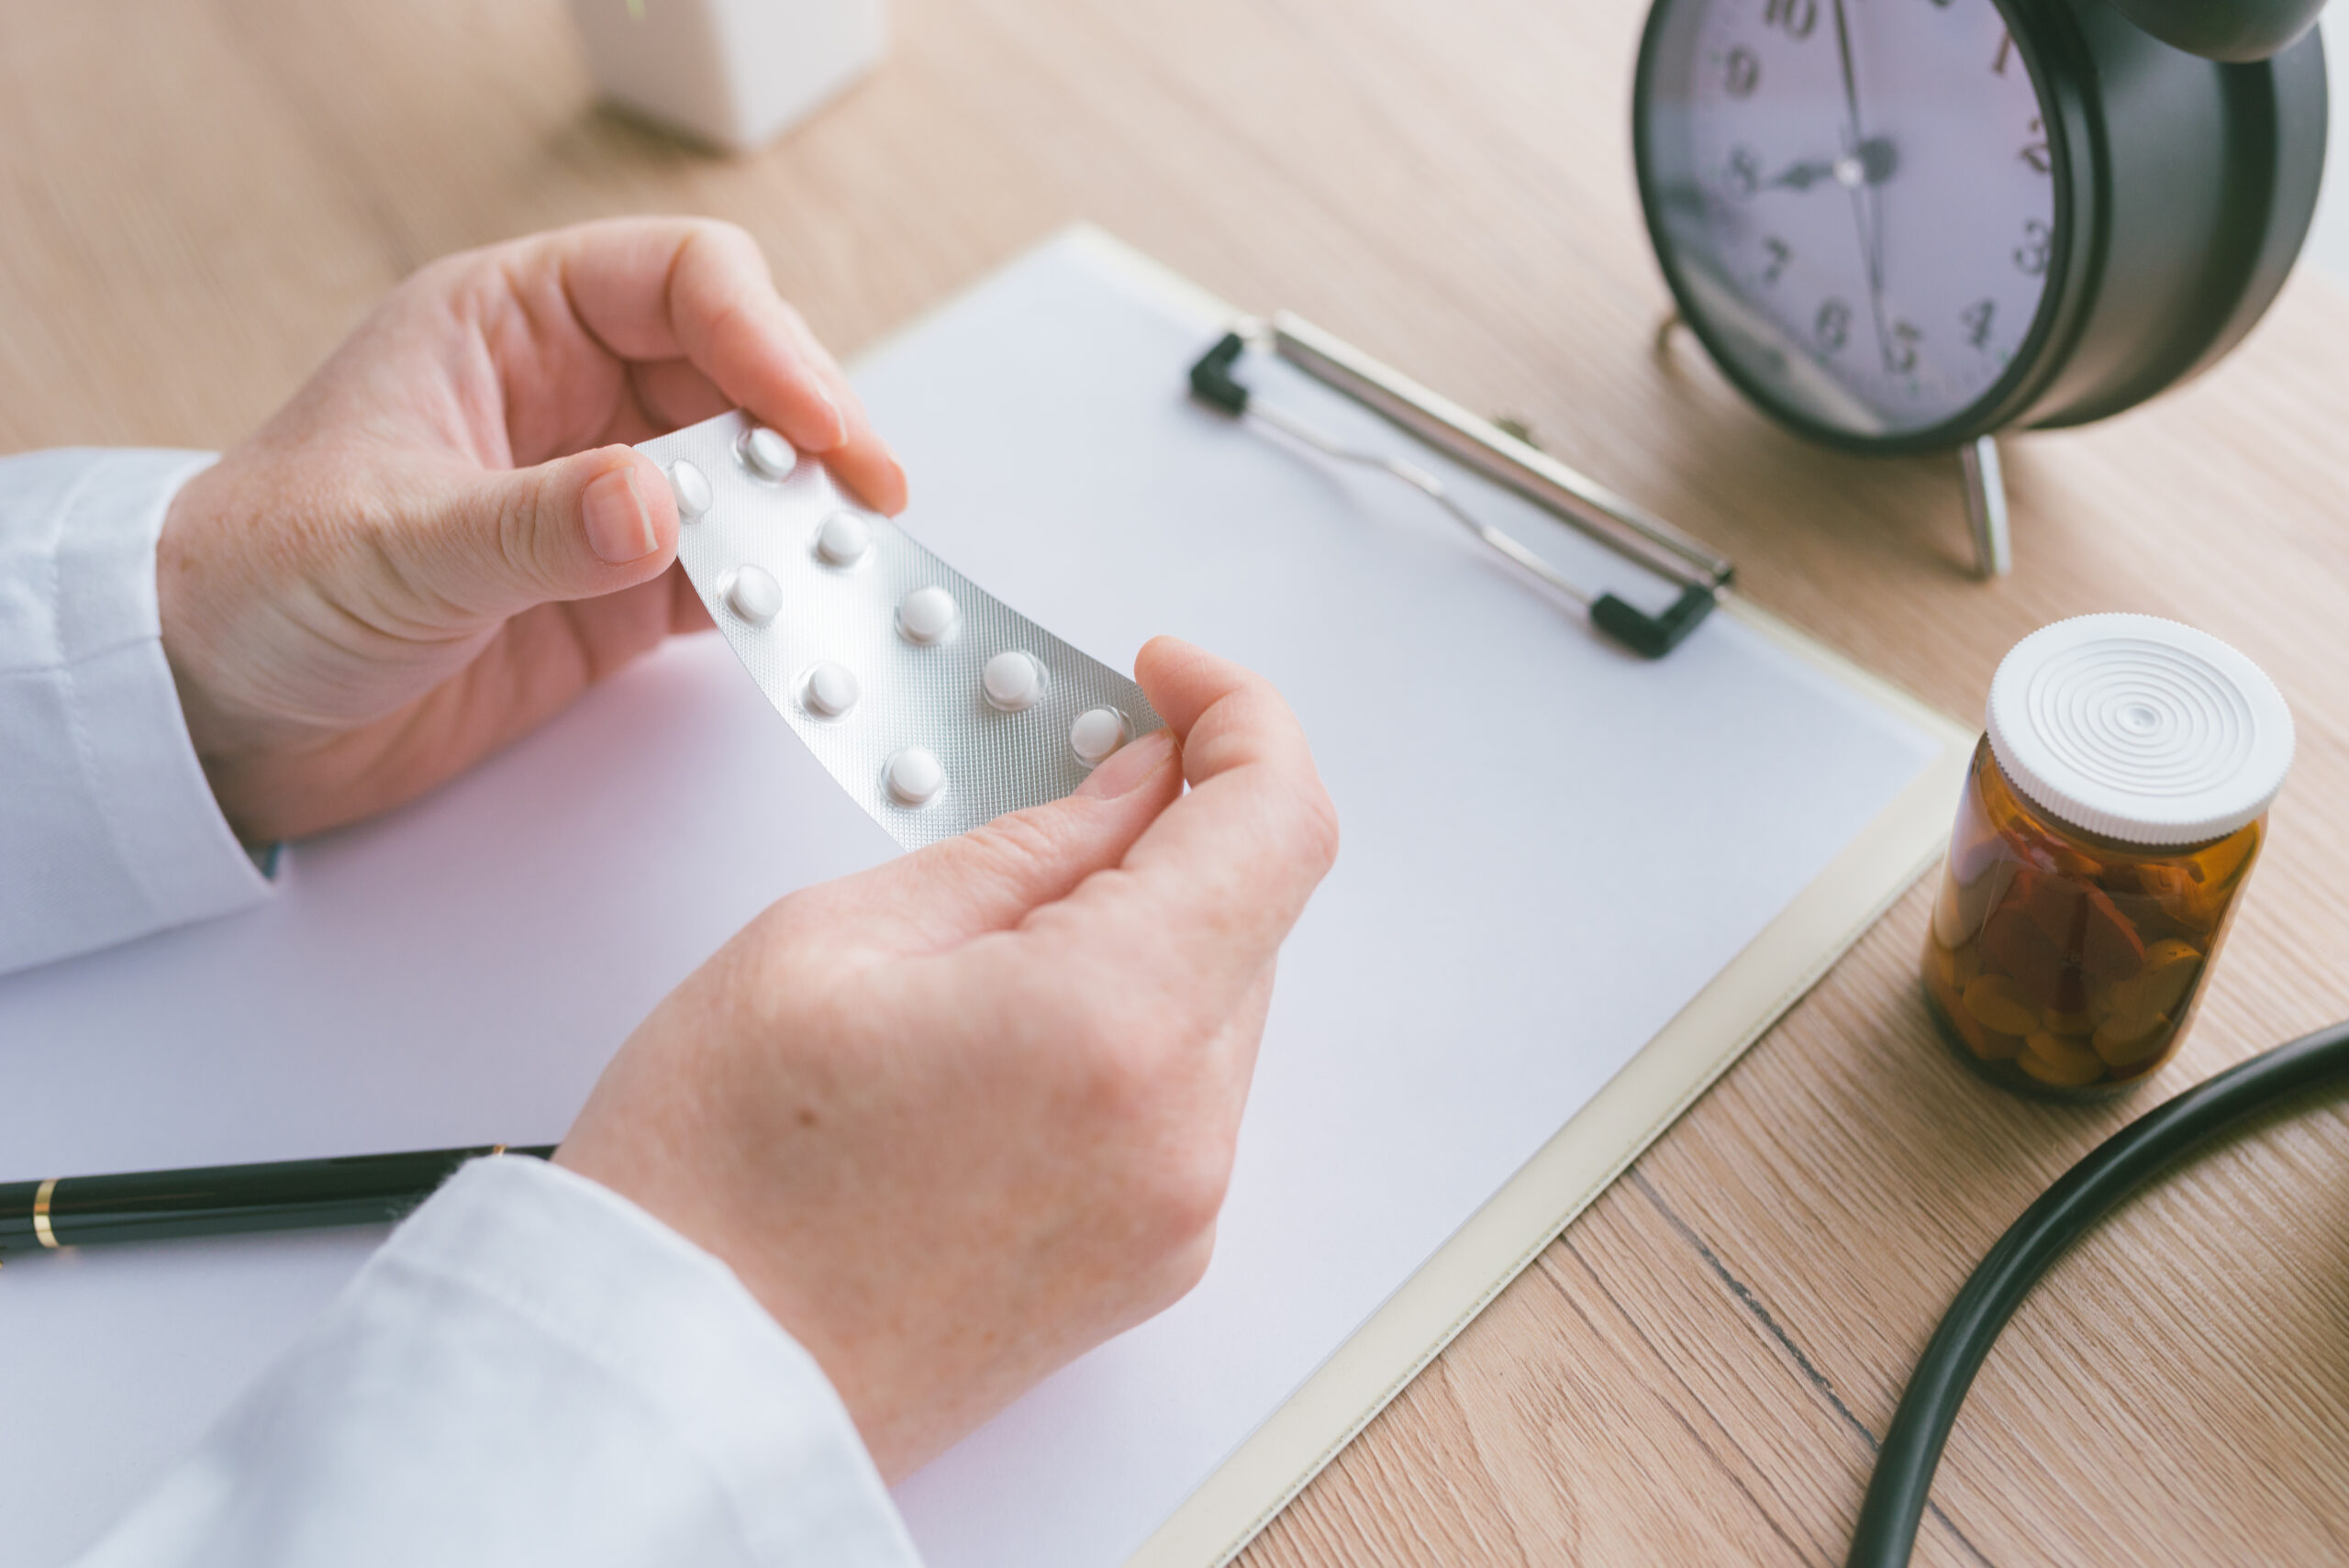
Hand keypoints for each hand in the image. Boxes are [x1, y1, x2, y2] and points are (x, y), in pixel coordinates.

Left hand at [157, 217, 904, 841]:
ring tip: (858, 573)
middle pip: (744, 375)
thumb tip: (659, 504)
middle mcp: (574, 395)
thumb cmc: (259, 586)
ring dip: (809, 520)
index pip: (682, 282)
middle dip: (813, 432)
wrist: (218, 717)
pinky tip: (815, 628)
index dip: (767, 340)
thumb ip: (530, 525)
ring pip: (757, 477)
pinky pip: (736, 578)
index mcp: (509, 323)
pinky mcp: (625, 592)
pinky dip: (784, 601)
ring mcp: (609, 495)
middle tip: (866, 505)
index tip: (817, 426)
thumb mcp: (389, 545)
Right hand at [556, 638, 1339, 1479]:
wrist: (678, 1389)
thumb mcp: (836, 939)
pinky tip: (1013, 1016)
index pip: (1278, 821)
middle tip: (1056, 781)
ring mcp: (1176, 1212)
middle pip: (1257, 909)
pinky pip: (1188, 1091)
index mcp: (1113, 1025)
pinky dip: (1134, 1020)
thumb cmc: (709, 1186)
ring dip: (1152, 924)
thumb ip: (1028, 845)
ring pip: (1225, 999)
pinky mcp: (1151, 1259)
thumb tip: (1137, 786)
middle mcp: (1180, 1131)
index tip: (1167, 681)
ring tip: (999, 926)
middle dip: (1176, 821)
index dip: (1238, 717)